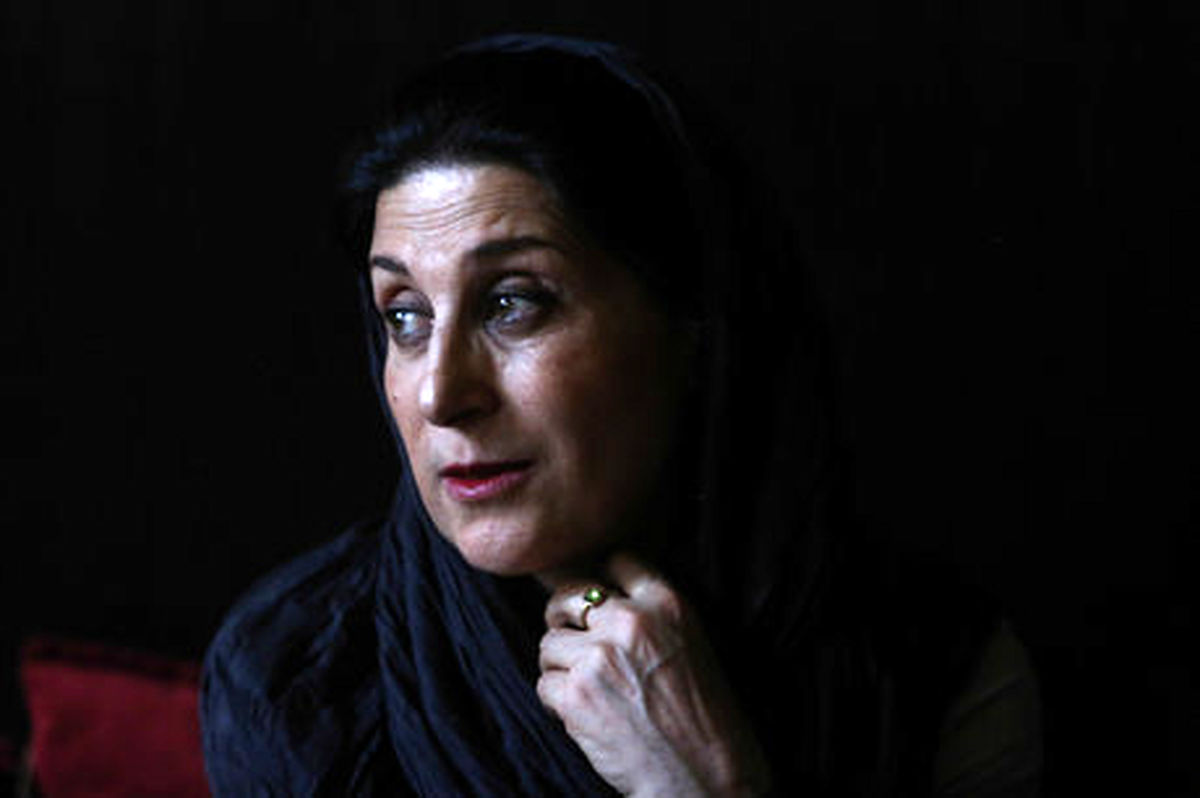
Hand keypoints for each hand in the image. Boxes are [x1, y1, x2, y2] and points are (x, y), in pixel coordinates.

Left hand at [537, 552, 771, 796]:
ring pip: (549, 643)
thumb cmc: (704, 716)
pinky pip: (544, 683)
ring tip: (589, 690)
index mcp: (668, 603)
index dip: (604, 583)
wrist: (705, 776)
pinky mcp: (575, 694)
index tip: (600, 603)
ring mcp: (598, 656)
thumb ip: (650, 614)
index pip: (618, 561)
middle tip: (571, 641)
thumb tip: (595, 599)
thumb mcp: (692, 643)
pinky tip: (584, 714)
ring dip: (560, 666)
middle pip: (568, 596)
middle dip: (563, 618)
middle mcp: (631, 621)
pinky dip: (557, 701)